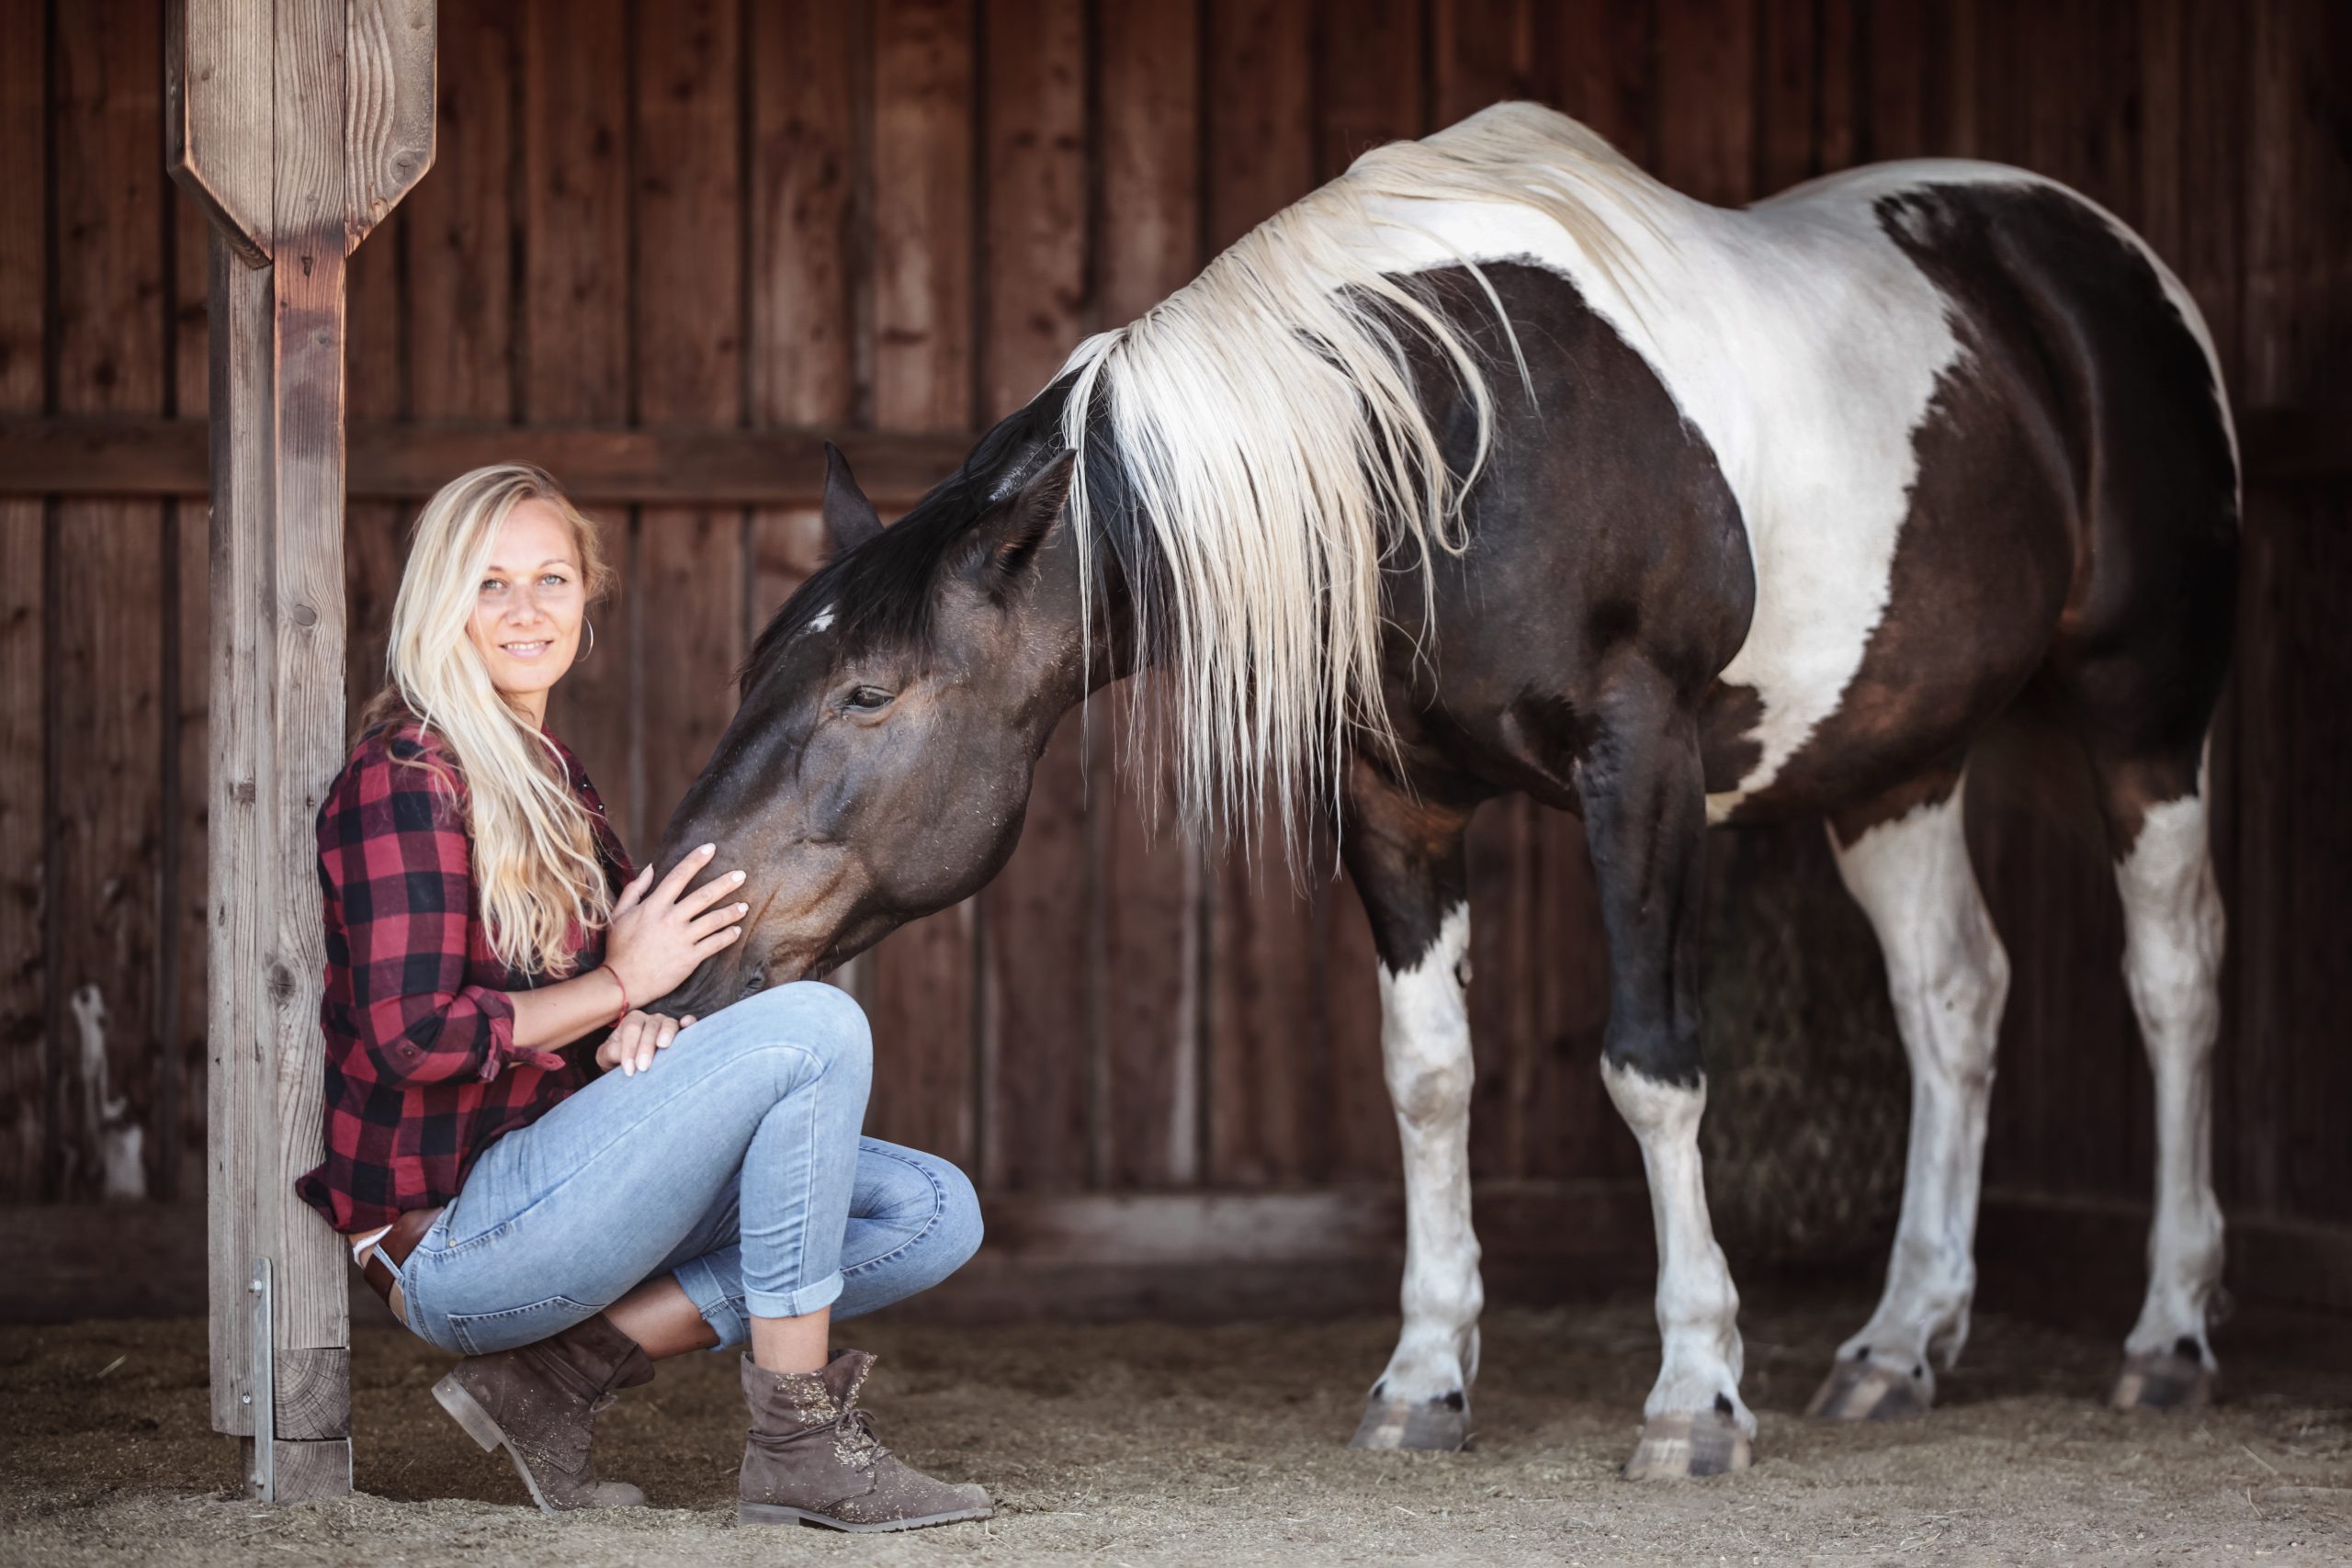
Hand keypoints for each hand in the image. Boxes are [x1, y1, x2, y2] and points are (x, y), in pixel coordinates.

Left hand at [597, 1009, 696, 1076]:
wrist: (634, 1063)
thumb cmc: (619, 1058)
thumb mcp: (607, 1057)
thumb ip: (611, 1052)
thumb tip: (622, 1052)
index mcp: (632, 1021)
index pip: (631, 1030)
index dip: (629, 1049)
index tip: (629, 1070)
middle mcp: (651, 1019)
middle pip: (650, 1027)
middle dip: (645, 1048)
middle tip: (643, 1067)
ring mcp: (667, 1024)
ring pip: (668, 1023)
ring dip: (666, 1033)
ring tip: (663, 1045)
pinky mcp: (681, 1032)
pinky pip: (688, 1023)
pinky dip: (689, 1023)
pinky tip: (687, 1024)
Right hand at [603, 843, 748, 1002]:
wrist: (622, 982)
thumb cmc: (619, 948)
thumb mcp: (620, 914)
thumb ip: (635, 889)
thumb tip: (651, 868)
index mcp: (654, 906)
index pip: (679, 876)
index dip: (695, 860)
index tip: (711, 848)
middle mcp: (671, 919)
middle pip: (704, 896)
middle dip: (725, 883)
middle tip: (742, 875)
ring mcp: (682, 939)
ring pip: (714, 920)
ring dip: (732, 911)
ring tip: (745, 906)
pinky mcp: (690, 958)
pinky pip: (715, 944)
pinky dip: (728, 936)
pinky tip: (737, 931)